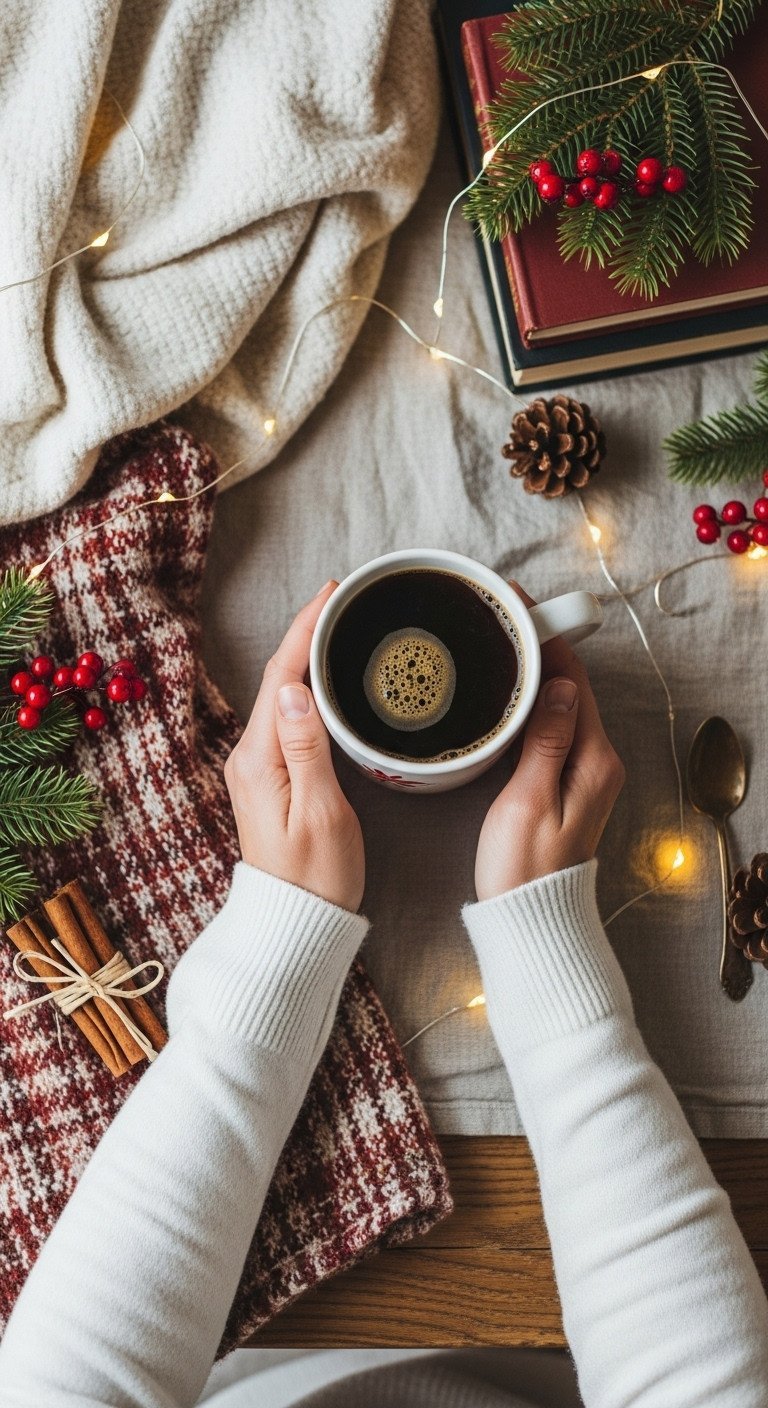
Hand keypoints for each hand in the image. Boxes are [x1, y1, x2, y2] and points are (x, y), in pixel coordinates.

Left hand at [224, 582, 364, 911]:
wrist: (296, 924)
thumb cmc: (317, 878)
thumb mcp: (320, 812)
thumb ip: (307, 748)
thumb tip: (294, 690)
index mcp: (261, 760)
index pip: (282, 677)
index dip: (306, 630)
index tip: (331, 595)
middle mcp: (250, 758)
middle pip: (278, 680)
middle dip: (307, 634)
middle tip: (342, 601)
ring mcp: (258, 769)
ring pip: (282, 698)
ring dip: (307, 659)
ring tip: (337, 628)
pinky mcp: (270, 780)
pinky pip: (287, 720)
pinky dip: (307, 690)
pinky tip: (326, 681)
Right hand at [474, 584, 623, 900]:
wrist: (529, 917)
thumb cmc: (524, 867)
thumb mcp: (529, 798)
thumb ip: (547, 739)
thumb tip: (560, 683)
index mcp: (594, 759)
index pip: (574, 680)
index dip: (546, 639)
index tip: (516, 606)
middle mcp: (597, 761)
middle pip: (570, 687)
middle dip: (538, 648)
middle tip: (498, 615)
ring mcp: (583, 772)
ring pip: (560, 705)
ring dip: (533, 673)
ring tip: (496, 642)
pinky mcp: (564, 783)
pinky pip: (551, 728)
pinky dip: (530, 703)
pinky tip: (503, 694)